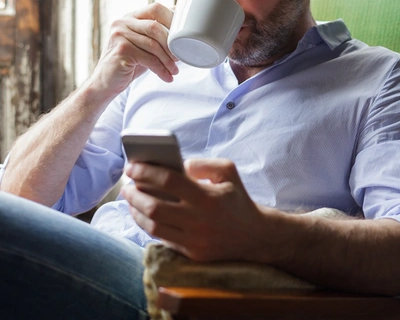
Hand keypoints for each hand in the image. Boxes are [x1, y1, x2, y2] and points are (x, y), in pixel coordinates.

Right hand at [90, 3, 178, 97]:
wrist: (106, 82)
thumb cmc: (131, 61)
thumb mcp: (145, 44)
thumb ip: (158, 32)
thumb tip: (187, 23)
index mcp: (131, 16)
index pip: (156, 8)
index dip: (174, 20)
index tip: (185, 37)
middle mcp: (123, 22)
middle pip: (156, 27)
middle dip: (172, 44)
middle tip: (181, 57)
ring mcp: (119, 35)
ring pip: (153, 44)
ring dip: (168, 60)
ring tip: (175, 70)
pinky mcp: (120, 50)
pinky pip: (148, 59)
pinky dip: (161, 69)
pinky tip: (168, 77)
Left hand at [120, 158, 271, 261]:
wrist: (255, 235)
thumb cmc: (237, 199)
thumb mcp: (229, 172)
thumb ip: (204, 164)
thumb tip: (178, 165)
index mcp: (208, 197)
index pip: (169, 181)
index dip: (146, 172)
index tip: (132, 166)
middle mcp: (199, 220)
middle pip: (154, 207)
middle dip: (134, 194)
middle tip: (127, 184)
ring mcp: (195, 239)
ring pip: (153, 226)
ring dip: (135, 211)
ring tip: (131, 199)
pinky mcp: (192, 253)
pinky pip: (162, 239)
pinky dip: (147, 226)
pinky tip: (142, 214)